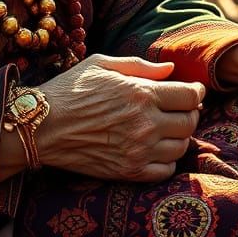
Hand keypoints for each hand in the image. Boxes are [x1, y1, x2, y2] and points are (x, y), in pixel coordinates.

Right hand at [37, 54, 204, 182]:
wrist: (41, 126)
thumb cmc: (70, 89)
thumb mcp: (102, 64)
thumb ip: (140, 66)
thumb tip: (171, 70)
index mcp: (140, 94)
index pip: (189, 96)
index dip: (196, 91)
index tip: (192, 90)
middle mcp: (145, 124)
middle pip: (190, 122)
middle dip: (189, 112)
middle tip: (179, 107)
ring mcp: (138, 151)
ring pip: (181, 147)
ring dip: (179, 136)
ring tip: (165, 127)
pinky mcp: (128, 172)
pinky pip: (165, 171)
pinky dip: (166, 160)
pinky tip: (154, 149)